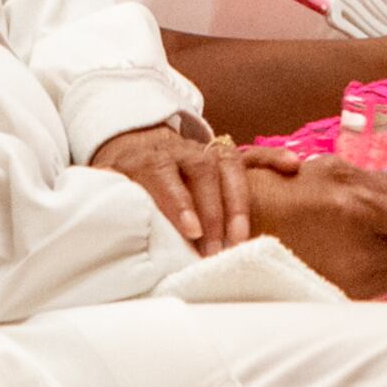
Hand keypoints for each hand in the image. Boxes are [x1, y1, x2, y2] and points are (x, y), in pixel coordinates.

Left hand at [92, 122, 258, 253]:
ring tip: (242, 237)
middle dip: (212, 212)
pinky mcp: (225, 155)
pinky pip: (253, 152)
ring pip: (226, 167)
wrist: (134, 138)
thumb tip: (94, 215)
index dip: (178, 203)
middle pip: (201, 174)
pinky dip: (273, 157)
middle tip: (217, 248)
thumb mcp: (106, 180)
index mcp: (147, 159)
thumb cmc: (123, 173)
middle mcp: (180, 152)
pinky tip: (292, 167)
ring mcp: (205, 151)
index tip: (191, 230)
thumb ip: (105, 193)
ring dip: (237, 202)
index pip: (163, 177)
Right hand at [241, 148, 386, 296]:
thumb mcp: (339, 171)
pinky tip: (346, 255)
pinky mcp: (342, 297)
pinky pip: (378, 286)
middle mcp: (362, 249)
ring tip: (359, 238)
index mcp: (362, 209)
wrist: (246, 227)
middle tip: (379, 220)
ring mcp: (352, 279)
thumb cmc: (292, 190)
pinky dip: (372, 272)